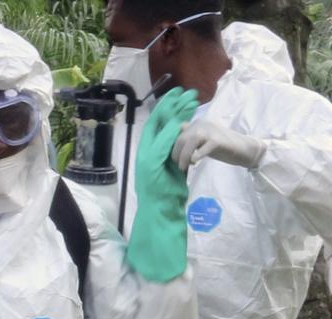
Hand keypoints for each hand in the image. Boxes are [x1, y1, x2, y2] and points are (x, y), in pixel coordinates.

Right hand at [127, 87, 198, 282]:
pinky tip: (182, 122)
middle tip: (185, 91)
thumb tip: (182, 140)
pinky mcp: (151, 168)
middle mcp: (143, 153)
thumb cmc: (167, 195)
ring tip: (188, 101)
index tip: (180, 96)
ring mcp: (145, 160)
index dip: (167, 108)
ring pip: (158, 131)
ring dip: (173, 114)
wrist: (160, 214)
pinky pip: (162, 146)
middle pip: (156, 122)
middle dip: (171, 105)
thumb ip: (174, 154)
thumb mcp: (172, 170)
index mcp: (148, 153)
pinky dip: (171, 133)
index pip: (157, 125)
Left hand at [171, 119, 265, 169]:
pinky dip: (196, 155)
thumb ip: (190, 140)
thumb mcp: (202, 141)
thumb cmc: (222, 147)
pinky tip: (194, 162)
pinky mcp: (218, 140)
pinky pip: (204, 147)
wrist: (244, 149)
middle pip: (182, 138)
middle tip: (180, 166)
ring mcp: (211, 131)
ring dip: (184, 156)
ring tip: (184, 167)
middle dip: (177, 154)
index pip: (178, 134)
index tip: (175, 160)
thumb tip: (174, 144)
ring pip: (191, 141)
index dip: (174, 148)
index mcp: (198, 123)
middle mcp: (203, 124)